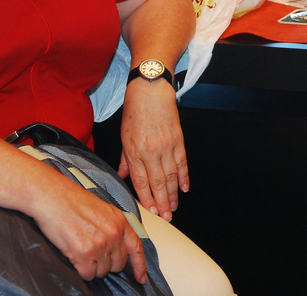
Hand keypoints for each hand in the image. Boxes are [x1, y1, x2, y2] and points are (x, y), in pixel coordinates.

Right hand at [29, 170, 147, 282]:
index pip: (136, 248)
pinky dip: (81, 270)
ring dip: (92, 266)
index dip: (140, 266)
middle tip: (92, 252)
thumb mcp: (103, 210)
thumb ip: (114, 227)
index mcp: (120, 222)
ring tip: (80, 248)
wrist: (53, 196)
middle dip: (106, 263)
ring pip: (102, 271)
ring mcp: (100, 244)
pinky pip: (87, 274)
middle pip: (118, 264)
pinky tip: (75, 255)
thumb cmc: (73, 201)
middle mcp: (113, 234)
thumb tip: (117, 247)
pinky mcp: (84, 253)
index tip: (141, 277)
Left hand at [118, 80, 187, 220]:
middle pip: (158, 183)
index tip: (151, 212)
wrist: (150, 89)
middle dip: (162, 203)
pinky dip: (184, 177)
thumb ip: (124, 159)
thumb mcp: (123, 135)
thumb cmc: (135, 110)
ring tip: (174, 208)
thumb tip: (122, 176)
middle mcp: (150, 152)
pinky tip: (184, 188)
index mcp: (134, 151)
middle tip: (167, 217)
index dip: (146, 199)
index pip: (140, 181)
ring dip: (173, 194)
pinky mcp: (178, 139)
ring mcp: (166, 146)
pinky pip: (182, 162)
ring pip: (171, 176)